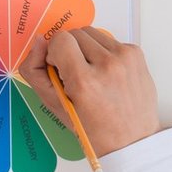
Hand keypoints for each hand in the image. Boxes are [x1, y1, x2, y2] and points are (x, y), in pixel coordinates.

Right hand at [18, 27, 160, 156]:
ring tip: (92, 73)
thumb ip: (35, 71)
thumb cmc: (92, 128)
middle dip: (70, 50)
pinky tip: (107, 73)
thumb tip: (39, 40)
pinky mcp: (136, 53)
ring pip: (93, 33)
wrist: (132, 138)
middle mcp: (107, 65)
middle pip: (76, 33)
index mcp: (84, 81)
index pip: (60, 40)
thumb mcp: (54, 106)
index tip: (61, 71)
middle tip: (76, 75)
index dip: (55, 54)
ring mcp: (125, 57)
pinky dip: (104, 52)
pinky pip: (110, 40)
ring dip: (87, 48)